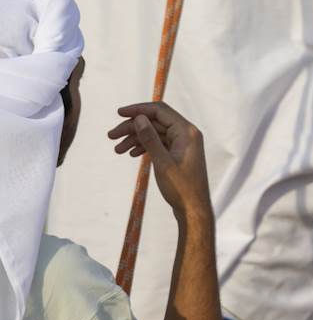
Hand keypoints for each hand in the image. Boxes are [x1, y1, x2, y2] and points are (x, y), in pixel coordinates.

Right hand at [108, 102, 210, 224]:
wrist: (193, 210)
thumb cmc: (181, 188)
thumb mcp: (162, 163)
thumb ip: (150, 139)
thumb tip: (139, 118)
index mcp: (187, 132)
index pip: (160, 111)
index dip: (138, 109)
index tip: (119, 113)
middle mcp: (186, 134)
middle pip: (155, 122)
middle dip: (132, 127)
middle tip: (111, 136)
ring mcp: (182, 144)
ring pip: (155, 133)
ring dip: (135, 138)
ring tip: (117, 150)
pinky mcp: (177, 153)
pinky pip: (158, 143)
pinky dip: (144, 146)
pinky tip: (131, 154)